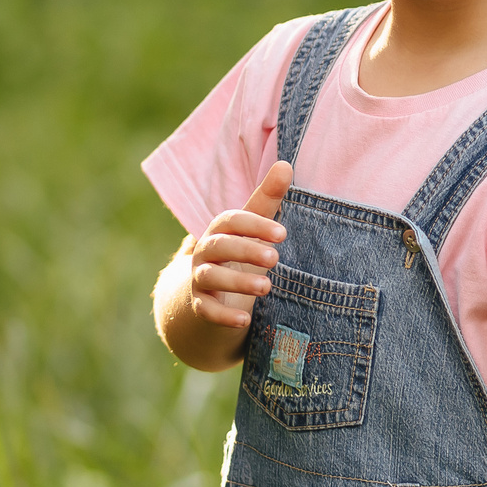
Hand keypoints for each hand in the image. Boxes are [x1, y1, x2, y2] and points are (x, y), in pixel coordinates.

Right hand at [188, 161, 291, 329]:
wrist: (210, 292)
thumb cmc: (239, 251)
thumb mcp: (253, 226)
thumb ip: (268, 198)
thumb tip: (286, 164)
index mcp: (221, 229)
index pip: (232, 221)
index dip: (254, 225)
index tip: (282, 235)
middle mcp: (206, 251)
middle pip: (220, 246)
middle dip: (246, 250)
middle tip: (275, 257)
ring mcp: (200, 279)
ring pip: (211, 276)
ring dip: (237, 281)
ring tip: (266, 287)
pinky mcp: (201, 306)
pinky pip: (206, 310)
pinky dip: (222, 316)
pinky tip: (244, 322)